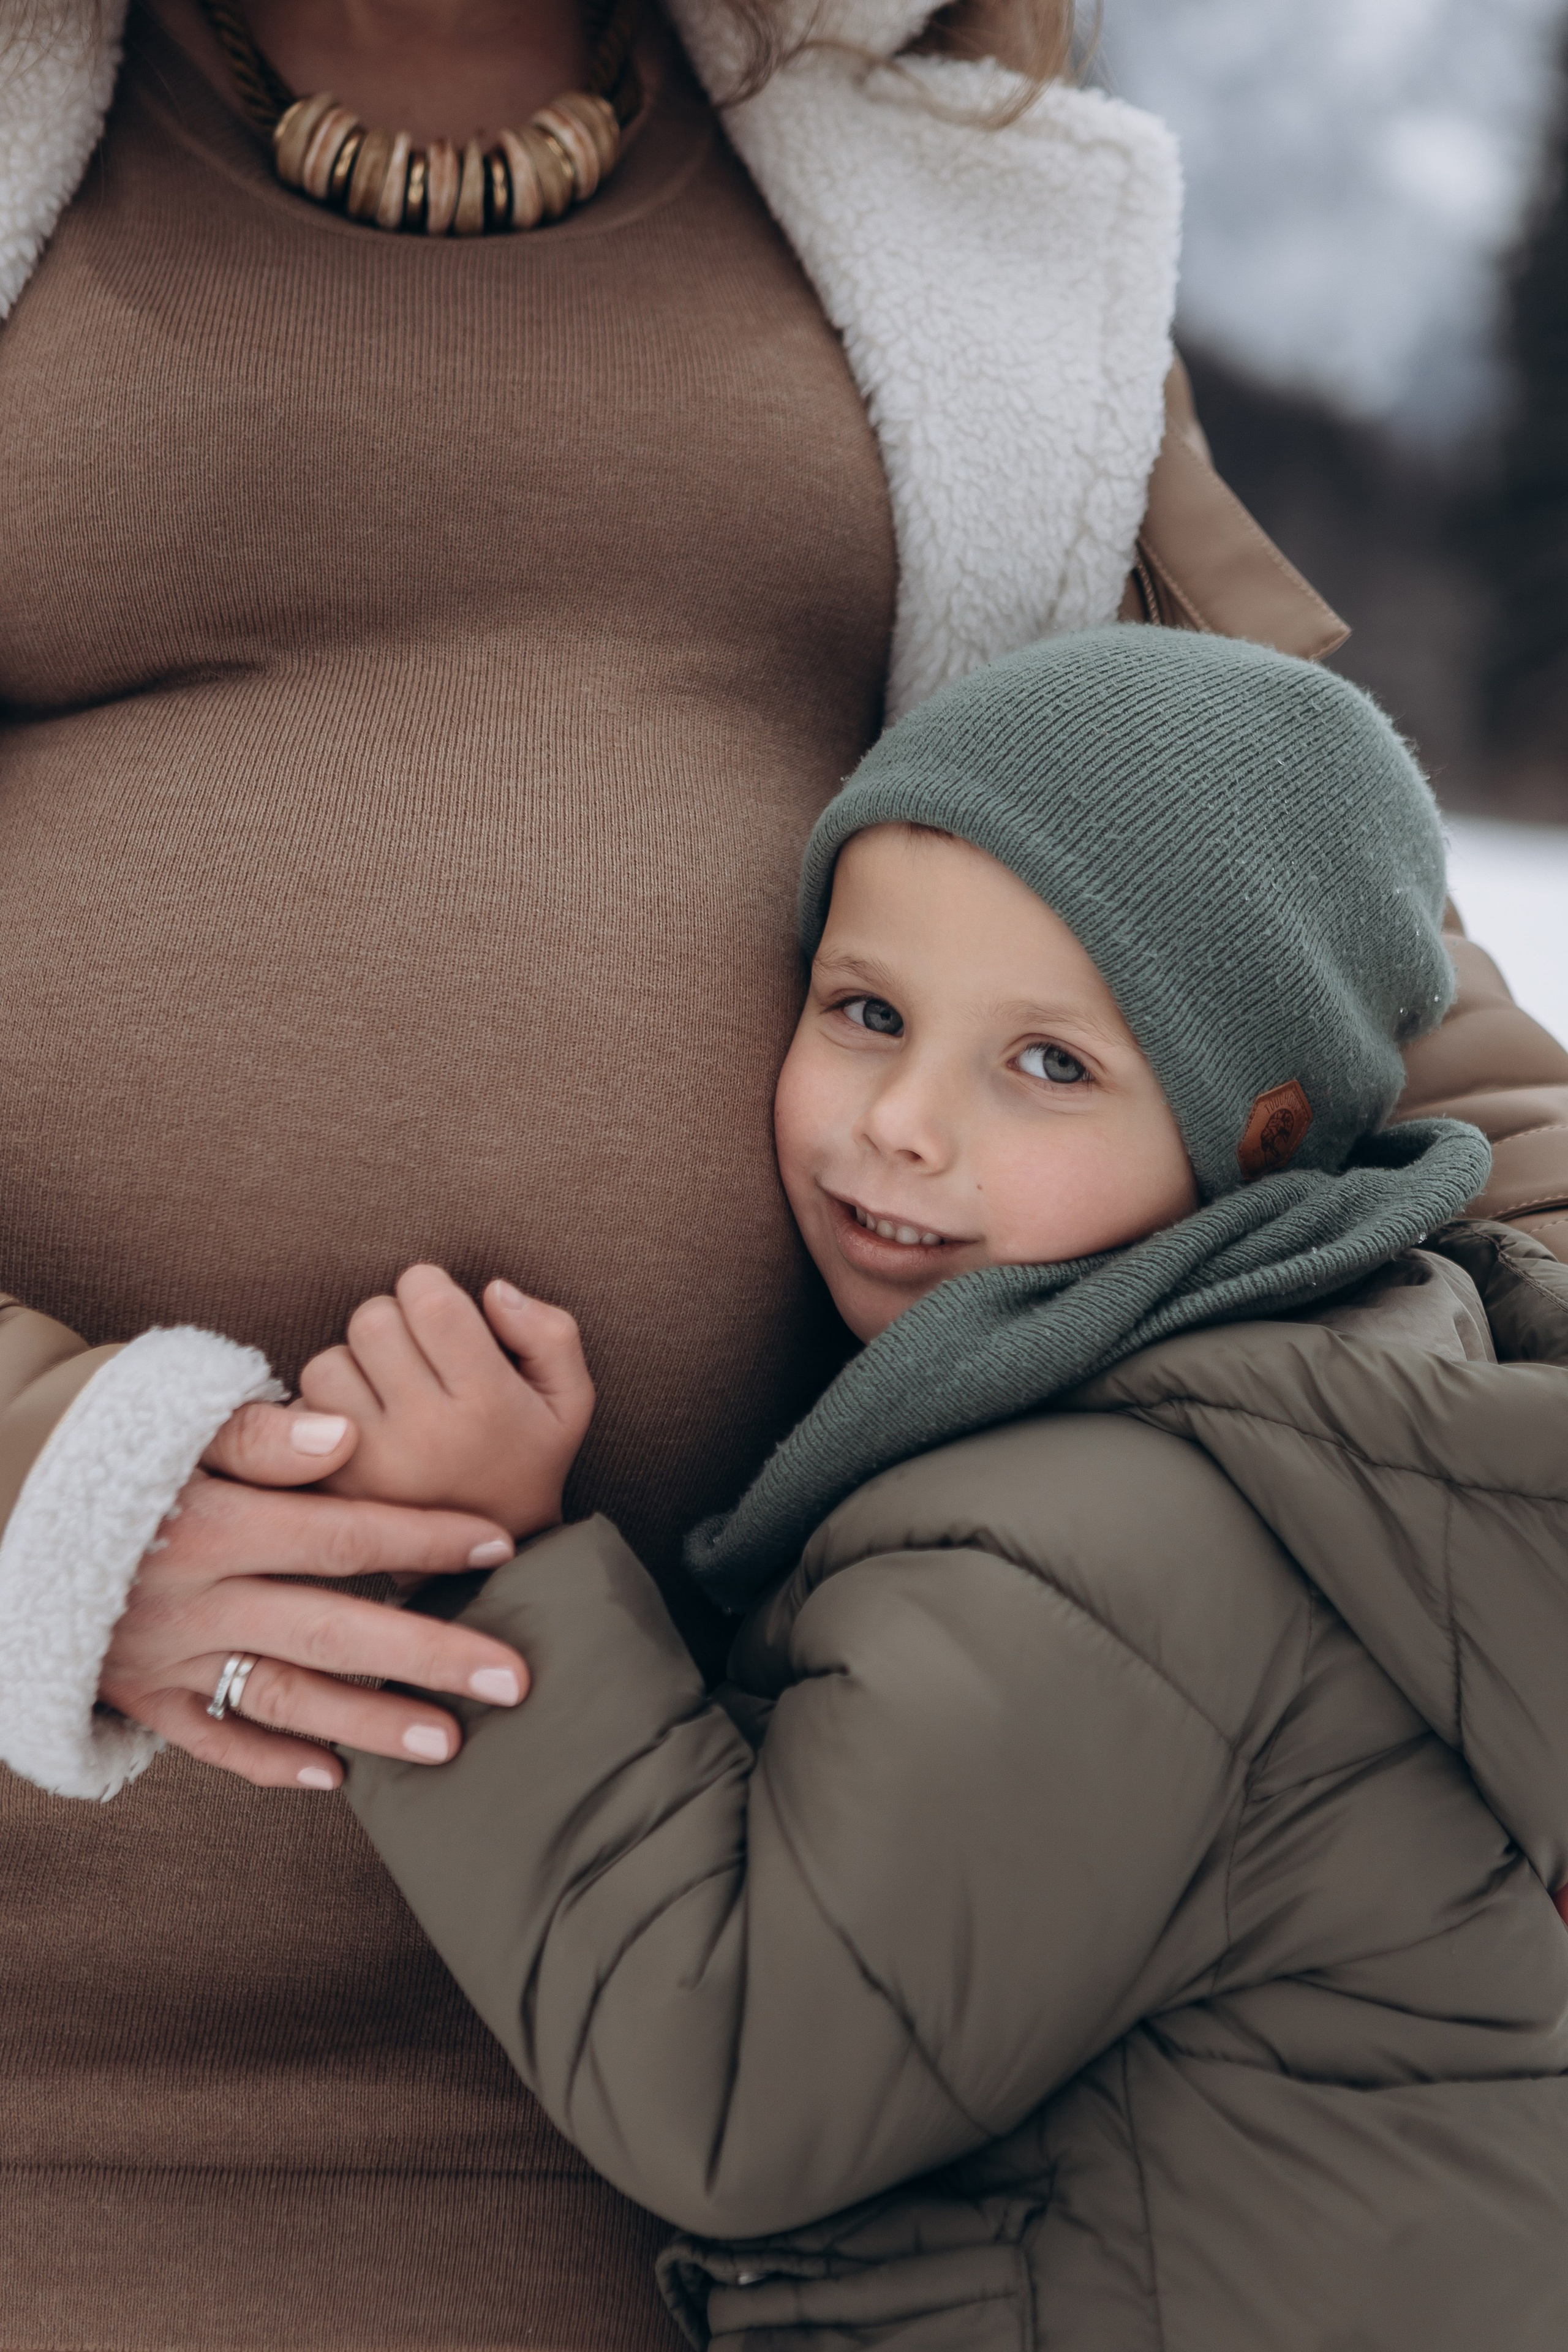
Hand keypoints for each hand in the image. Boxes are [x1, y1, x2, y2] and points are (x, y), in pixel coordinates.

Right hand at [100, 1399, 528, 1791]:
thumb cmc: (102, 1449)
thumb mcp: (170, 1425)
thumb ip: (257, 1435)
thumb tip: (343, 1434)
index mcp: (213, 1525)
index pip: (342, 1536)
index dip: (425, 1538)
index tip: (502, 1546)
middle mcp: (195, 1600)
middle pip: (333, 1631)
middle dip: (429, 1656)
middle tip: (513, 1679)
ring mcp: (166, 1657)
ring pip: (284, 1696)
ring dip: (370, 1723)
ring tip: (451, 1744)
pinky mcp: (135, 1694)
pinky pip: (208, 1741)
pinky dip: (268, 1762)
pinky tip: (333, 1777)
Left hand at [299, 1265, 594, 1535]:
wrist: (490, 1570)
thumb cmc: (529, 1461)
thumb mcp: (569, 1400)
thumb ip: (550, 1332)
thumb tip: (494, 1289)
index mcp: (485, 1400)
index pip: (429, 1299)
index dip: (429, 1286)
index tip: (440, 1309)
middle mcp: (423, 1431)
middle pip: (371, 1320)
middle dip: (392, 1321)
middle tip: (415, 1351)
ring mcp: (369, 1462)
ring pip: (327, 1362)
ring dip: (352, 1364)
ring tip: (386, 1390)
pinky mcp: (329, 1486)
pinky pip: (300, 1412)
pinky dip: (322, 1408)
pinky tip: (359, 1423)